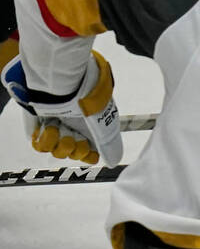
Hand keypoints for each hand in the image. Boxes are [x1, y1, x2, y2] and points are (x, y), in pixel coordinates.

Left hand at [1, 50, 122, 165]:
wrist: (66, 88)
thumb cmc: (88, 101)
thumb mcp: (106, 125)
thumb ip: (109, 145)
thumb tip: (113, 161)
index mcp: (89, 128)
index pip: (88, 153)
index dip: (88, 155)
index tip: (89, 150)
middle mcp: (72, 129)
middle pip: (73, 154)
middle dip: (76, 148)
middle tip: (76, 136)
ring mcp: (55, 128)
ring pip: (57, 152)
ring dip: (62, 144)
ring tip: (62, 128)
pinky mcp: (38, 127)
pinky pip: (40, 146)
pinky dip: (47, 140)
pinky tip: (52, 129)